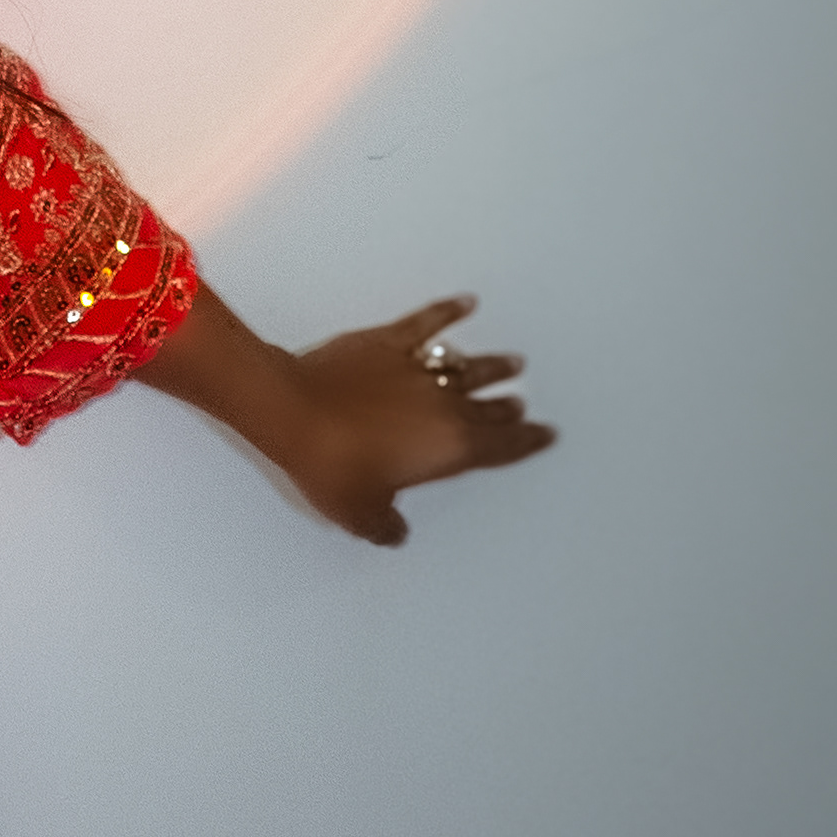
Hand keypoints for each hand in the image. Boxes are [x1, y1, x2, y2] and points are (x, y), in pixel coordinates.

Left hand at [278, 291, 554, 547]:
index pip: (499, 448)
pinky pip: (426, 323)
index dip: (524, 443)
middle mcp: (441, 406)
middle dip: (508, 409)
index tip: (544, 436)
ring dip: (492, 366)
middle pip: (487, 408)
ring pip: (467, 366)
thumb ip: (385, 525)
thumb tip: (392, 532)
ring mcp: (415, 371)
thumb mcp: (359, 513)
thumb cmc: (329, 462)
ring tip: (512, 363)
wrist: (291, 411)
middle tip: (523, 406)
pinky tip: (464, 304)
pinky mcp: (386, 344)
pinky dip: (448, 312)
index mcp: (446, 449)